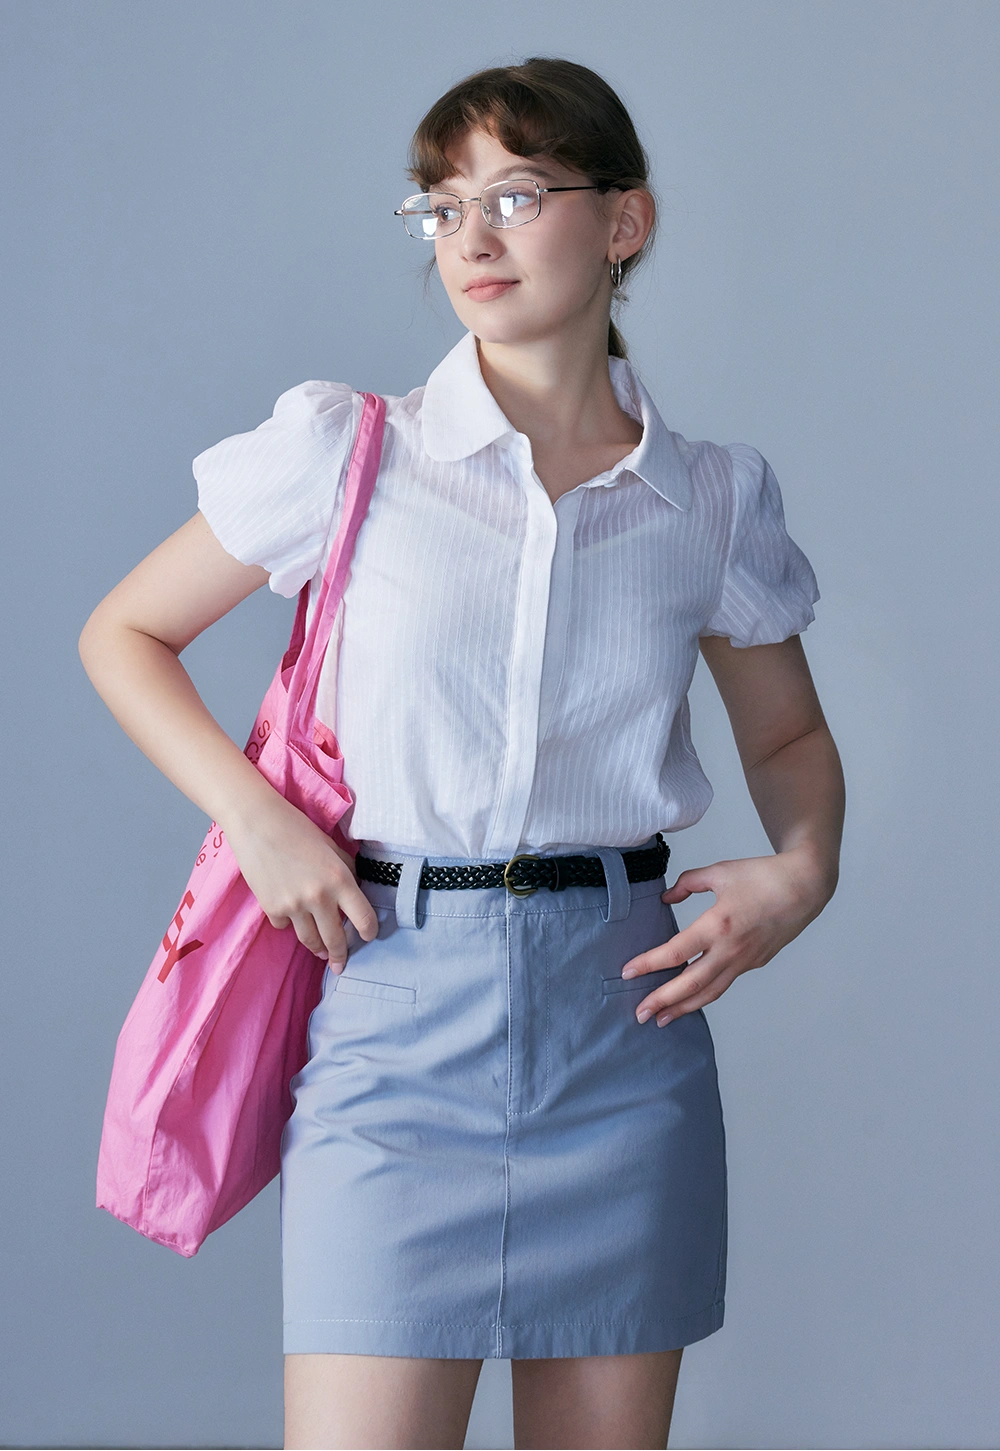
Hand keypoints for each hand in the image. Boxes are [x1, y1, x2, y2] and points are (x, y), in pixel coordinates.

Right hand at [223, 797, 378, 970]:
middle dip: (340, 955)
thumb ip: (346, 872)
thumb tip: (354, 893)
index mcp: (340, 880)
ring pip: (310, 941)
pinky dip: (289, 923)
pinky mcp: (271, 908)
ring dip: (317, 948)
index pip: (364, 918)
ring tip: (321, 952)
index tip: (368, 936)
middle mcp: (318, 898)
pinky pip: (285, 926)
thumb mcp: (332, 847)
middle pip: (336, 940)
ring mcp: (293, 906)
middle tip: (340, 964)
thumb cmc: (297, 829)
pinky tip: (290, 916)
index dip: (369, 932)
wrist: (257, 823)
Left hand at [620, 847, 832, 1025]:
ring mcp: (744, 960)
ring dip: (683, 1008)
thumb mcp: (719, 871)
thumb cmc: (762, 876)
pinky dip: (705, 995)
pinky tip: (691, 1000)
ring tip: (662, 1019)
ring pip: (710, 992)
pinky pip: (724, 984)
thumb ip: (687, 883)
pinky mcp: (755, 963)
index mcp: (717, 924)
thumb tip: (665, 898)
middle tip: (639, 1014)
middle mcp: (730, 949)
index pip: (675, 952)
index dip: (648, 964)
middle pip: (690, 984)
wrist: (804, 887)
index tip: (627, 972)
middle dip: (662, 1001)